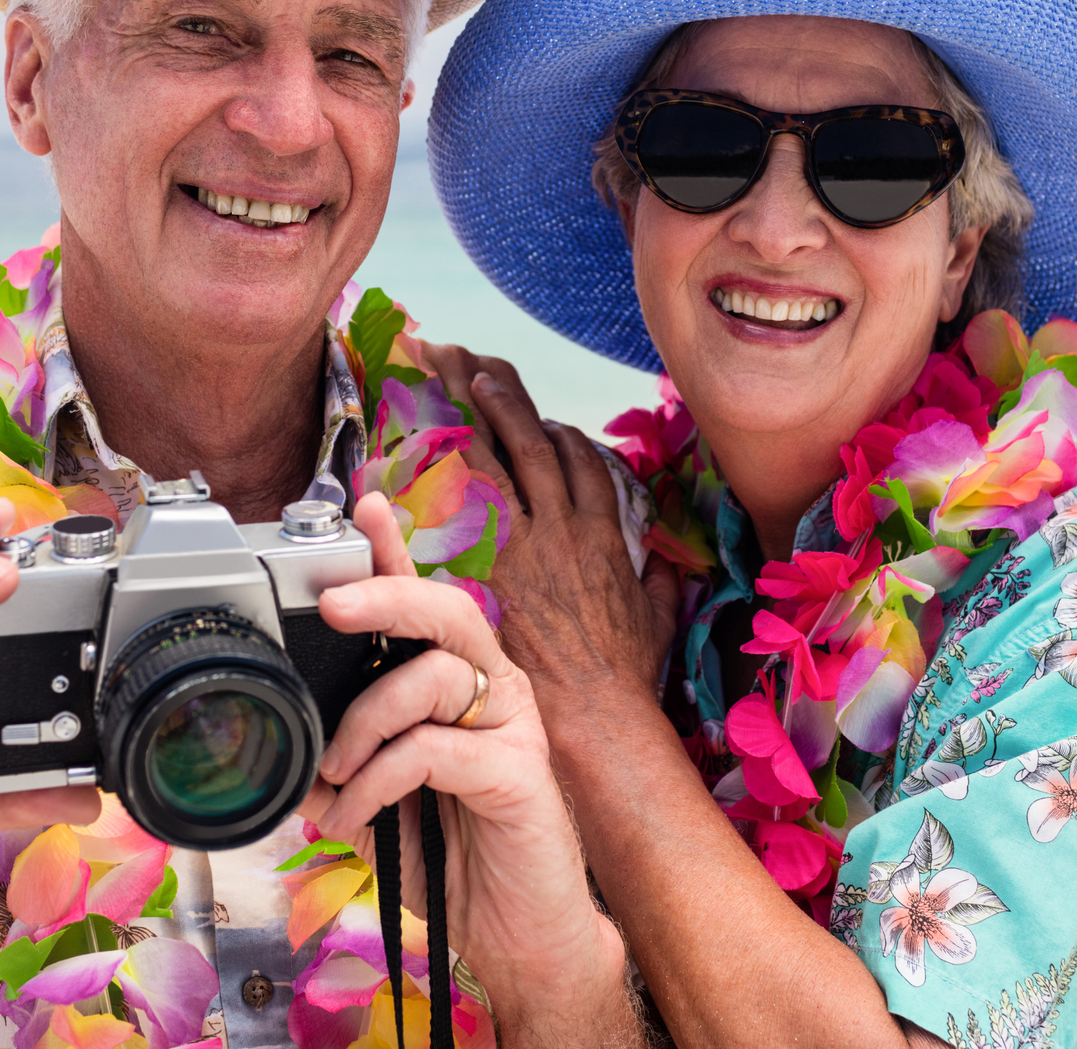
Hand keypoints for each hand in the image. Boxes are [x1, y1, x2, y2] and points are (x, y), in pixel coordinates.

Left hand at [298, 493, 636, 1043]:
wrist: (518, 937)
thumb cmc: (452, 860)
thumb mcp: (378, 802)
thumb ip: (340, 767)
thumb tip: (281, 752)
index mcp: (454, 682)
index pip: (422, 600)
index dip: (394, 549)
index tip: (362, 505)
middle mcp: (490, 688)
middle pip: (443, 609)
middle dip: (383, 595)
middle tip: (332, 605)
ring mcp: (512, 725)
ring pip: (433, 674)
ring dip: (363, 722)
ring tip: (334, 774)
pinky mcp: (520, 772)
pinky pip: (435, 749)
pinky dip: (379, 781)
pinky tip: (357, 816)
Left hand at [423, 346, 678, 706]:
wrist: (592, 711)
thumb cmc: (623, 674)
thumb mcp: (656, 618)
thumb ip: (657, 581)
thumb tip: (664, 564)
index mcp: (602, 534)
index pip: (581, 461)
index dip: (558, 432)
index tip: (542, 417)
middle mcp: (560, 528)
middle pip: (529, 443)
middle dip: (501, 397)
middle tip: (474, 365)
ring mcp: (520, 545)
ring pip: (492, 460)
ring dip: (468, 415)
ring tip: (446, 379)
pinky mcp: (484, 570)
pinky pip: (455, 507)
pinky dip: (434, 473)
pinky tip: (412, 448)